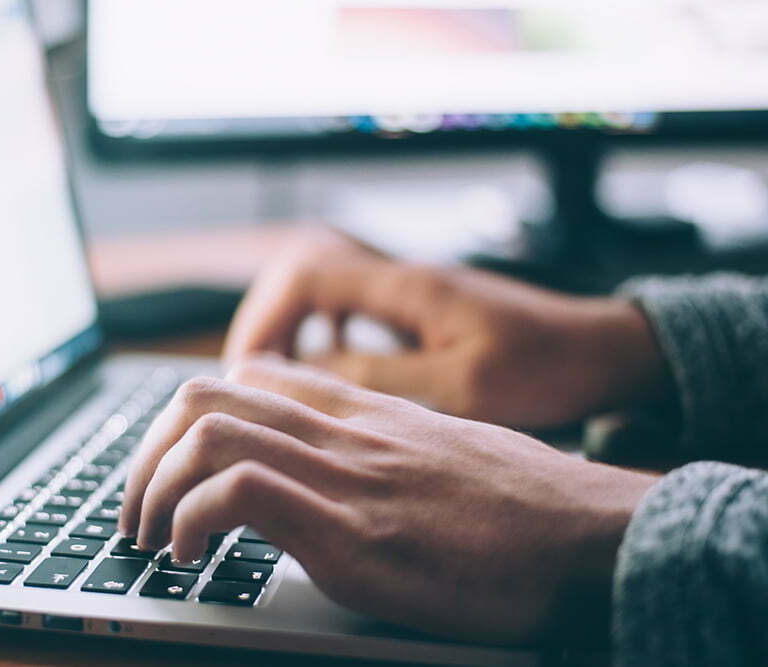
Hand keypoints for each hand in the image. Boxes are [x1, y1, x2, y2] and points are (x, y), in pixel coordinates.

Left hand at [120, 355, 657, 643]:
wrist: (594, 537)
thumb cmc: (527, 507)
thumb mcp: (443, 454)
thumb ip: (381, 450)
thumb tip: (339, 474)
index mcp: (363, 413)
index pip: (249, 376)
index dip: (188, 418)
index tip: (172, 468)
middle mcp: (344, 431)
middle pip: (205, 395)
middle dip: (146, 453)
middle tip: (137, 510)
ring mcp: (345, 476)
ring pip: (207, 432)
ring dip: (153, 487)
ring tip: (150, 538)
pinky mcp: (352, 533)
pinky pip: (238, 492)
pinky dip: (191, 520)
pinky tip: (190, 556)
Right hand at [224, 229, 668, 428]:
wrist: (602, 351)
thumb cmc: (545, 367)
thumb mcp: (462, 386)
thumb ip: (382, 377)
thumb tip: (308, 374)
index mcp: (408, 287)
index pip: (306, 275)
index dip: (264, 318)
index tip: (248, 369)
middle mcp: (402, 277)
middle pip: (302, 271)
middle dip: (266, 320)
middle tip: (250, 375)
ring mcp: (410, 290)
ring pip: (322, 287)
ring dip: (291, 325)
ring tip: (276, 375)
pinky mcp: (420, 308)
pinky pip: (350, 306)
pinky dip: (323, 331)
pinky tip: (327, 367)